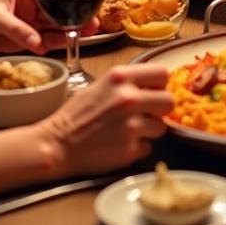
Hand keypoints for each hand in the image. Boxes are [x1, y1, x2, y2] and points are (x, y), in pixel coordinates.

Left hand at [0, 0, 84, 55]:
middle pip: (61, 10)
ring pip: (57, 26)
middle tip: (94, 22)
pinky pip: (47, 41)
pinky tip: (66, 44)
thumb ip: (18, 30)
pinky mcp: (28, 39)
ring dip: (72, 30)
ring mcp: (32, 23)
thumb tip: (38, 42)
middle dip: (78, 15)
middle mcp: (34, 6)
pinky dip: (57, 43)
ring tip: (87, 33)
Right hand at [47, 65, 173, 174]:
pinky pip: (147, 147)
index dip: (159, 84)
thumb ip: (129, 82)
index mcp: (121, 77)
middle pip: (169, 101)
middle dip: (159, 109)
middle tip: (146, 114)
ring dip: (148, 130)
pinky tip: (119, 145)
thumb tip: (155, 85)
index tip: (152, 91)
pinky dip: (137, 148)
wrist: (57, 144)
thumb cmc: (78, 113)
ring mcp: (131, 126)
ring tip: (127, 130)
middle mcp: (129, 98)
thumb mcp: (102, 84)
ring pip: (161, 127)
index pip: (162, 73)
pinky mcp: (129, 150)